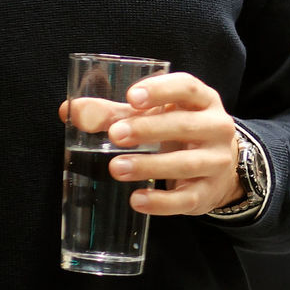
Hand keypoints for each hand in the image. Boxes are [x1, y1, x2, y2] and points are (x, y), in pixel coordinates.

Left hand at [61, 73, 242, 214]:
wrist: (219, 168)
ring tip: (116, 168)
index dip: (161, 90)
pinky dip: (160, 202)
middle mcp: (217, 128)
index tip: (132, 97)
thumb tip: (70, 112)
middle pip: (185, 125)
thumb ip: (116, 113)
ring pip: (186, 163)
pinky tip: (137, 199)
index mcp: (202, 101)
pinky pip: (185, 199)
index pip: (187, 87)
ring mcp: (216, 162)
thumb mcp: (156, 117)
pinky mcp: (208, 193)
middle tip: (116, 134)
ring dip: (149, 166)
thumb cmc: (179, 133)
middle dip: (149, 129)